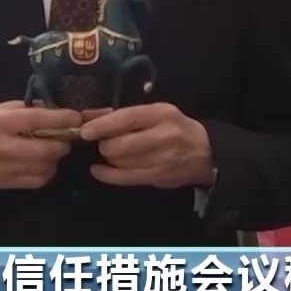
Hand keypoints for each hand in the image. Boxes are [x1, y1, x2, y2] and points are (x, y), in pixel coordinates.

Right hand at [0, 101, 76, 189]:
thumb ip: (25, 109)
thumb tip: (53, 110)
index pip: (36, 120)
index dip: (61, 119)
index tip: (76, 117)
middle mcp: (1, 146)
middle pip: (45, 149)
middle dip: (62, 142)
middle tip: (66, 137)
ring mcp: (3, 168)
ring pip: (44, 166)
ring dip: (55, 158)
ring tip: (52, 149)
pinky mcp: (6, 183)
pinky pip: (38, 180)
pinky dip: (46, 171)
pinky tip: (42, 163)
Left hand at [78, 103, 213, 188]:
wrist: (205, 152)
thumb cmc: (174, 128)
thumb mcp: (154, 113)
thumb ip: (121, 114)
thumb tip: (86, 115)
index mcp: (161, 113)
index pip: (127, 118)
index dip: (103, 126)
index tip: (85, 131)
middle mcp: (164, 135)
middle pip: (121, 144)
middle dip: (104, 145)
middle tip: (100, 144)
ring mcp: (163, 158)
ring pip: (122, 162)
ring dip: (108, 159)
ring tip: (108, 154)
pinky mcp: (160, 177)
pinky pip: (126, 178)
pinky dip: (108, 175)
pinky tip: (98, 170)